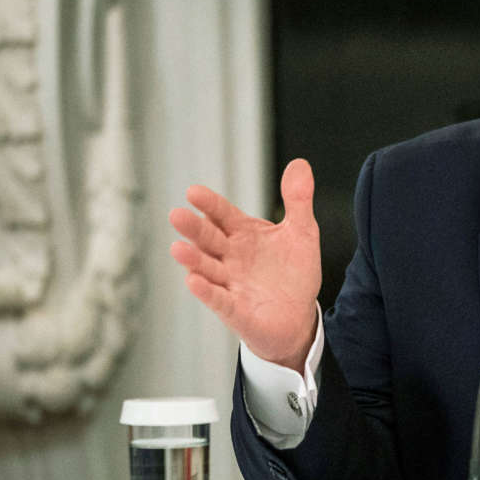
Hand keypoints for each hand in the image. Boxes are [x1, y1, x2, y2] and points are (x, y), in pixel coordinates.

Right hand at [168, 158, 321, 372]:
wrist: (298, 315)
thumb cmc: (293, 273)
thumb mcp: (302, 232)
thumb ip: (298, 200)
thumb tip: (300, 163)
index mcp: (243, 234)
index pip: (223, 215)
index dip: (210, 205)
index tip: (194, 192)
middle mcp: (231, 257)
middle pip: (209, 239)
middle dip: (193, 229)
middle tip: (177, 215)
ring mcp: (230, 283)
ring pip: (207, 268)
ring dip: (193, 259)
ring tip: (178, 248)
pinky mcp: (235, 310)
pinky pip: (219, 299)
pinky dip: (207, 291)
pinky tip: (194, 281)